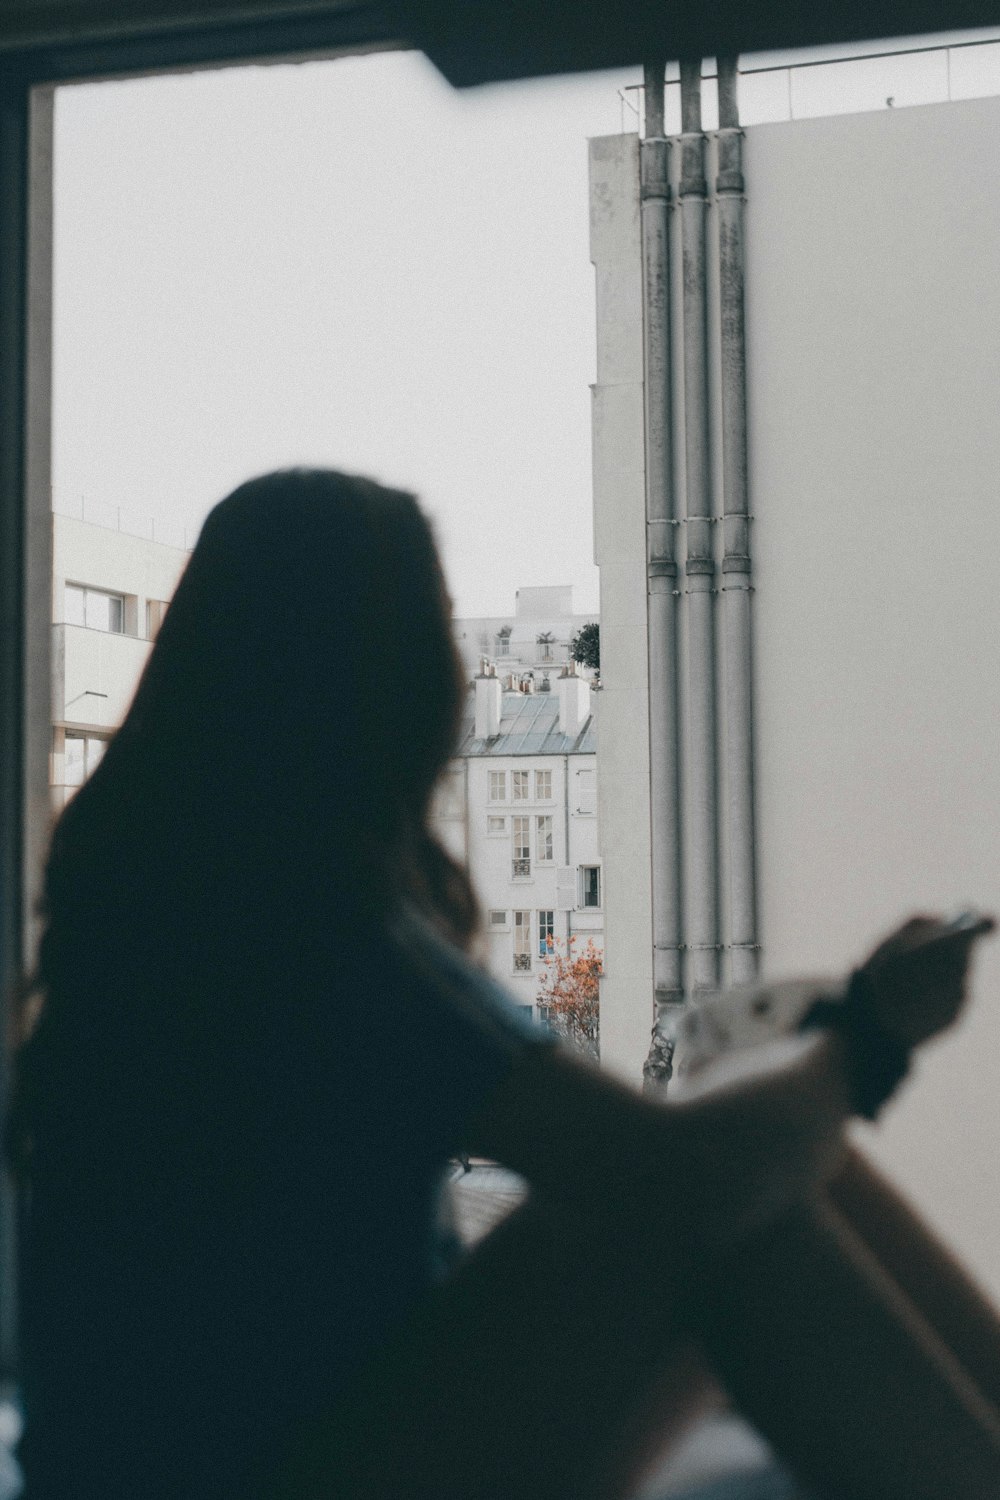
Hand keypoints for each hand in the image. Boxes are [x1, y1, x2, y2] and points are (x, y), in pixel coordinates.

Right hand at [859, 912, 994, 1047]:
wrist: (875, 1028)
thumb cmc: (878, 979)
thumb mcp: (889, 939)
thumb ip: (919, 921)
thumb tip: (942, 919)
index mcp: (946, 946)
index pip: (977, 929)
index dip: (980, 924)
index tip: (981, 922)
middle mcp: (960, 971)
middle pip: (965, 954)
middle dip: (949, 951)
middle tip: (924, 955)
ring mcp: (959, 996)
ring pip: (958, 977)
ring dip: (941, 975)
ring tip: (909, 984)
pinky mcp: (956, 1018)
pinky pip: (952, 999)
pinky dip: (937, 997)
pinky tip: (914, 1002)